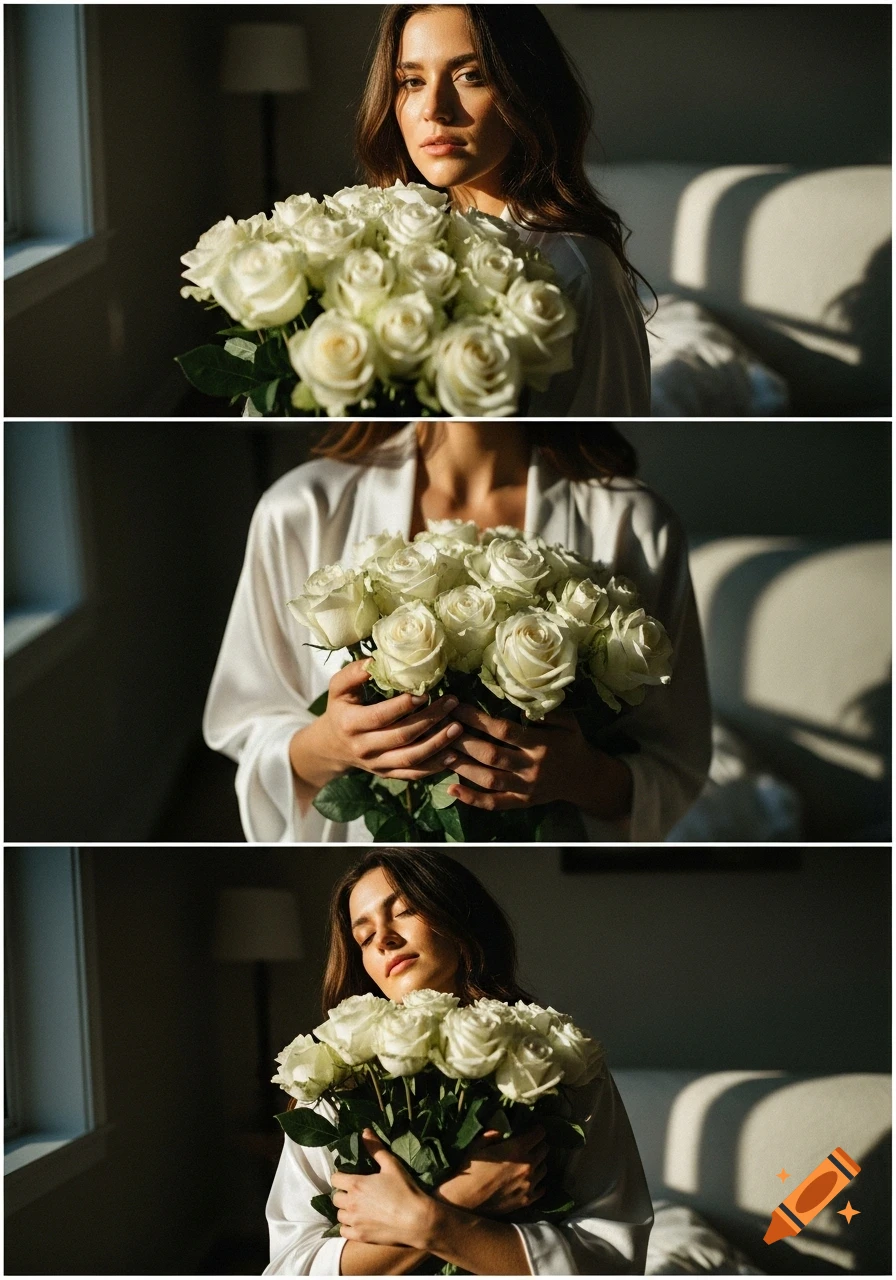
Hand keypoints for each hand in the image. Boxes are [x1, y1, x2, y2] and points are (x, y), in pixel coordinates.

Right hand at [291, 661, 461, 790]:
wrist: (333, 746)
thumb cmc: (341, 709)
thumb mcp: (338, 689)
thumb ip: (353, 673)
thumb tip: (376, 660)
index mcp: (351, 724)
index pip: (381, 716)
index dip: (404, 705)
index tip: (425, 692)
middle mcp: (364, 748)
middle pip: (402, 736)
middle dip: (430, 719)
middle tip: (451, 702)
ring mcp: (377, 764)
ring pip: (411, 758)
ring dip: (438, 744)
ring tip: (458, 727)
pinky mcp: (388, 774)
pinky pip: (414, 774)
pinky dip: (435, 766)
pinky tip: (454, 754)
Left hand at [332, 1129, 434, 1248]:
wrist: (417, 1220)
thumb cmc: (405, 1190)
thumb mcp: (391, 1165)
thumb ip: (375, 1148)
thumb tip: (365, 1132)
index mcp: (356, 1184)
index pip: (335, 1178)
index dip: (341, 1176)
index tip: (349, 1177)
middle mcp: (351, 1203)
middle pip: (335, 1197)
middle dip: (343, 1193)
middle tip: (354, 1192)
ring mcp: (355, 1222)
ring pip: (339, 1215)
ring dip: (345, 1210)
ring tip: (357, 1207)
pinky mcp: (360, 1236)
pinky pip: (343, 1231)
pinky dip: (348, 1227)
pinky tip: (358, 1222)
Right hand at [437, 1127, 548, 1215]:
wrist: (467, 1200)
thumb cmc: (471, 1169)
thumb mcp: (479, 1145)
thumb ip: (493, 1135)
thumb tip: (502, 1132)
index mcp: (518, 1148)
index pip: (539, 1133)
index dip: (537, 1130)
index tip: (533, 1130)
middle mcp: (528, 1165)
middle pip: (545, 1150)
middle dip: (539, 1145)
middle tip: (531, 1146)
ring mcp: (529, 1184)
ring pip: (544, 1168)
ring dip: (539, 1164)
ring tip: (530, 1164)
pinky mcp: (527, 1200)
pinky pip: (541, 1189)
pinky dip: (538, 1183)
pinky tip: (531, 1182)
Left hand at [441, 704, 630, 816]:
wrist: (586, 778)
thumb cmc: (573, 743)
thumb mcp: (569, 722)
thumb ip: (549, 712)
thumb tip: (524, 703)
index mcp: (540, 745)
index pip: (504, 731)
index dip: (478, 719)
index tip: (457, 707)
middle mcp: (530, 767)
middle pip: (491, 755)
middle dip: (463, 741)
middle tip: (441, 728)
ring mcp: (525, 788)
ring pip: (489, 780)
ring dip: (462, 768)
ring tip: (440, 753)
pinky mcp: (521, 802)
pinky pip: (494, 803)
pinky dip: (472, 799)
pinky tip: (452, 790)